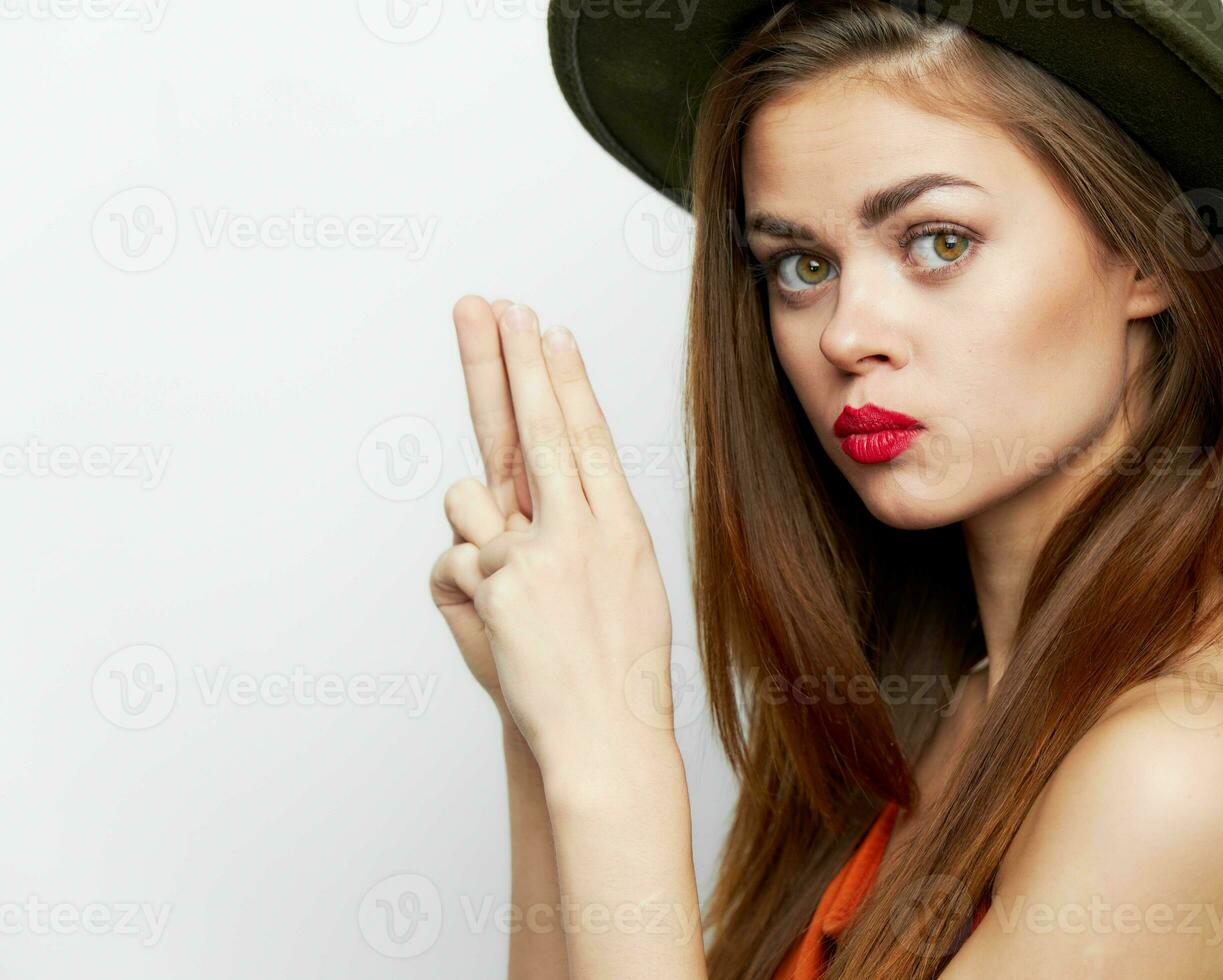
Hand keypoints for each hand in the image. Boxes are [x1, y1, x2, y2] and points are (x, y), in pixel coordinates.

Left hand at [435, 296, 677, 772]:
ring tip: (509, 592)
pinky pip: (452, 561)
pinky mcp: (499, 585)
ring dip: (471, 529)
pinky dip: (462, 591)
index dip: (565, 381)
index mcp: (623, 528)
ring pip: (468, 497)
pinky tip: (500, 632)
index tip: (550, 332)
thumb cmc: (613, 671)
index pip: (587, 437)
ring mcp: (541, 555)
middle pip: (541, 429)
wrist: (607, 740)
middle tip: (499, 307)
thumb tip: (509, 491)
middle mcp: (586, 530)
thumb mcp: (621, 589)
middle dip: (517, 362)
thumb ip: (574, 531)